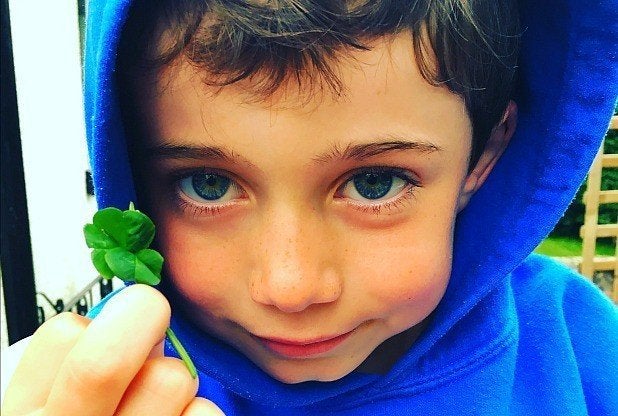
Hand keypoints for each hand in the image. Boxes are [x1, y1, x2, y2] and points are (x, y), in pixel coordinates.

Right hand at [1, 284, 223, 414]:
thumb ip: (81, 371)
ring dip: (175, 377)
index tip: (111, 328)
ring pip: (169, 378)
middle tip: (153, 311)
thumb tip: (141, 325)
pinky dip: (199, 413)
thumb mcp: (58, 411)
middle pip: (104, 362)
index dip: (95, 322)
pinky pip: (203, 414)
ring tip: (162, 399)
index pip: (61, 336)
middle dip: (142, 315)